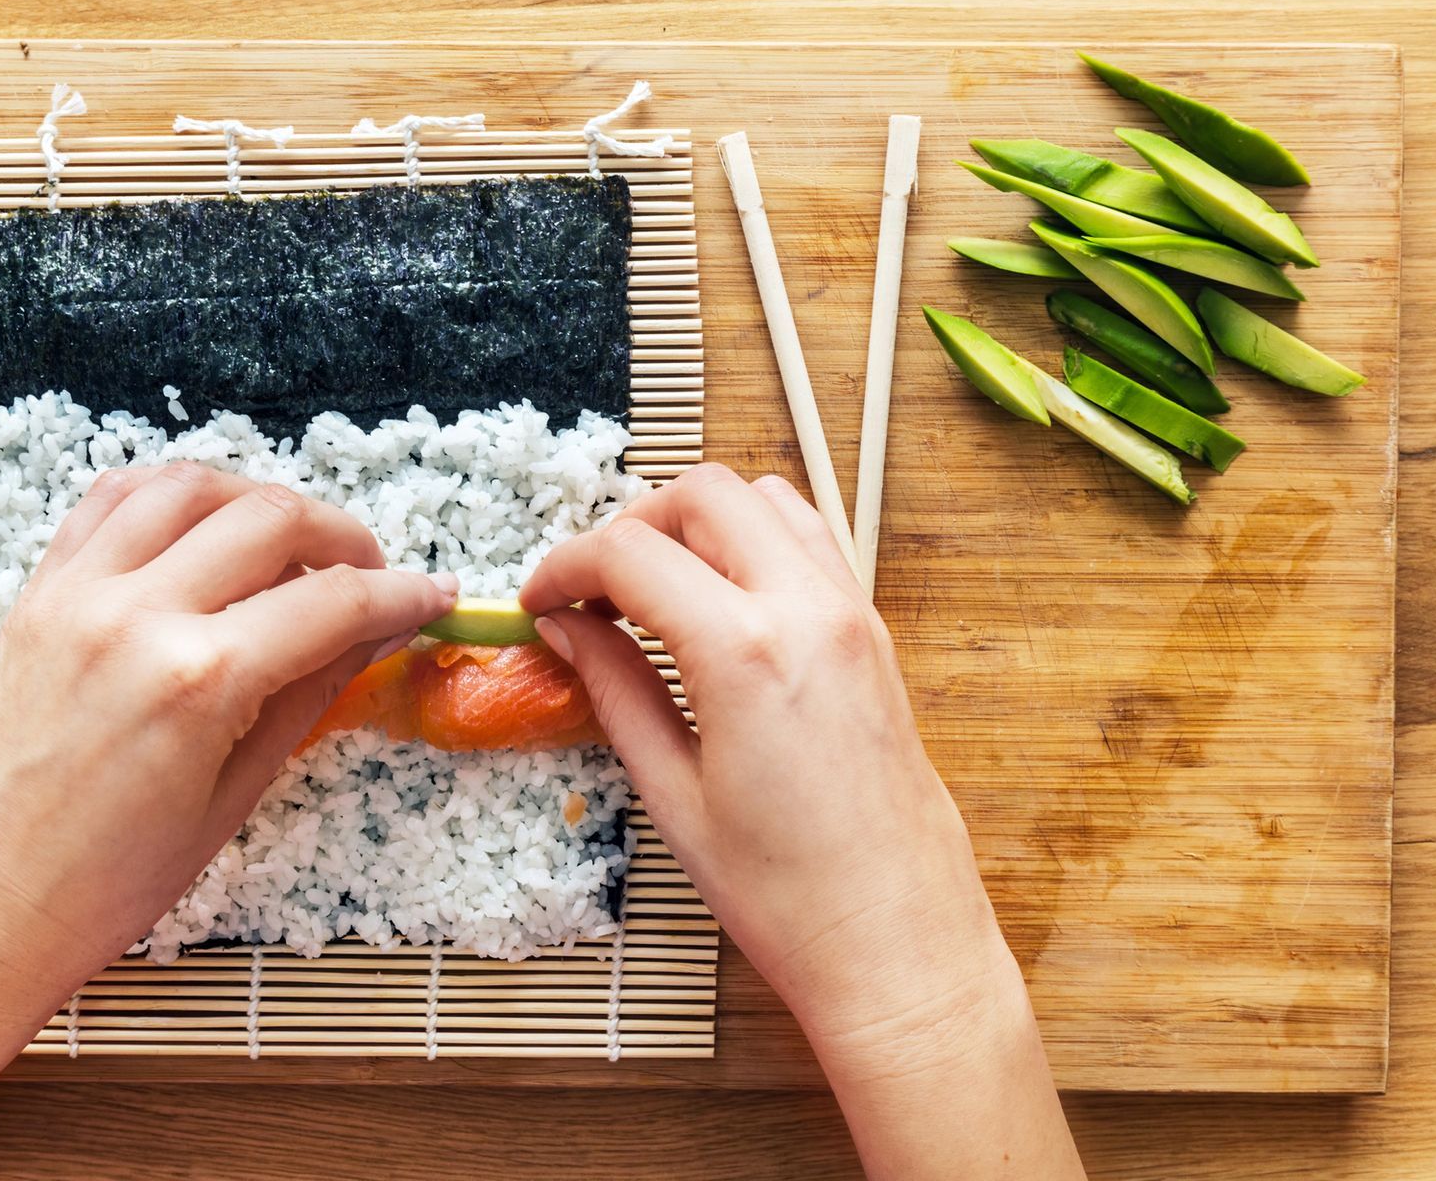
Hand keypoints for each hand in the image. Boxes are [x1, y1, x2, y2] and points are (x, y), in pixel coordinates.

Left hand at [0, 462, 456, 1032]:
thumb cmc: (103, 887)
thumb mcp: (231, 798)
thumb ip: (309, 695)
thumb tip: (375, 633)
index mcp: (198, 680)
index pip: (332, 601)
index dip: (400, 594)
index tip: (432, 596)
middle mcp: (136, 614)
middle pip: (271, 518)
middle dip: (342, 537)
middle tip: (369, 577)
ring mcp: (77, 593)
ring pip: (191, 486)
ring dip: (257, 501)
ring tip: (288, 547)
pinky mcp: (35, 594)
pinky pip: (110, 501)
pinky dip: (168, 495)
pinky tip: (201, 529)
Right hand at [521, 464, 1079, 1178]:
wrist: (896, 942)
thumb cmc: (785, 894)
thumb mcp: (672, 794)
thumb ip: (615, 689)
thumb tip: (567, 630)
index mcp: (744, 651)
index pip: (630, 553)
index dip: (566, 566)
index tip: (539, 601)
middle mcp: (807, 610)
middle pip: (703, 494)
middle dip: (631, 524)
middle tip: (592, 590)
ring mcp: (853, 614)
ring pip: (766, 498)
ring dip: (699, 520)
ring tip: (654, 590)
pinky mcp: (876, 635)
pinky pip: (812, 540)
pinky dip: (755, 540)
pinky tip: (719, 602)